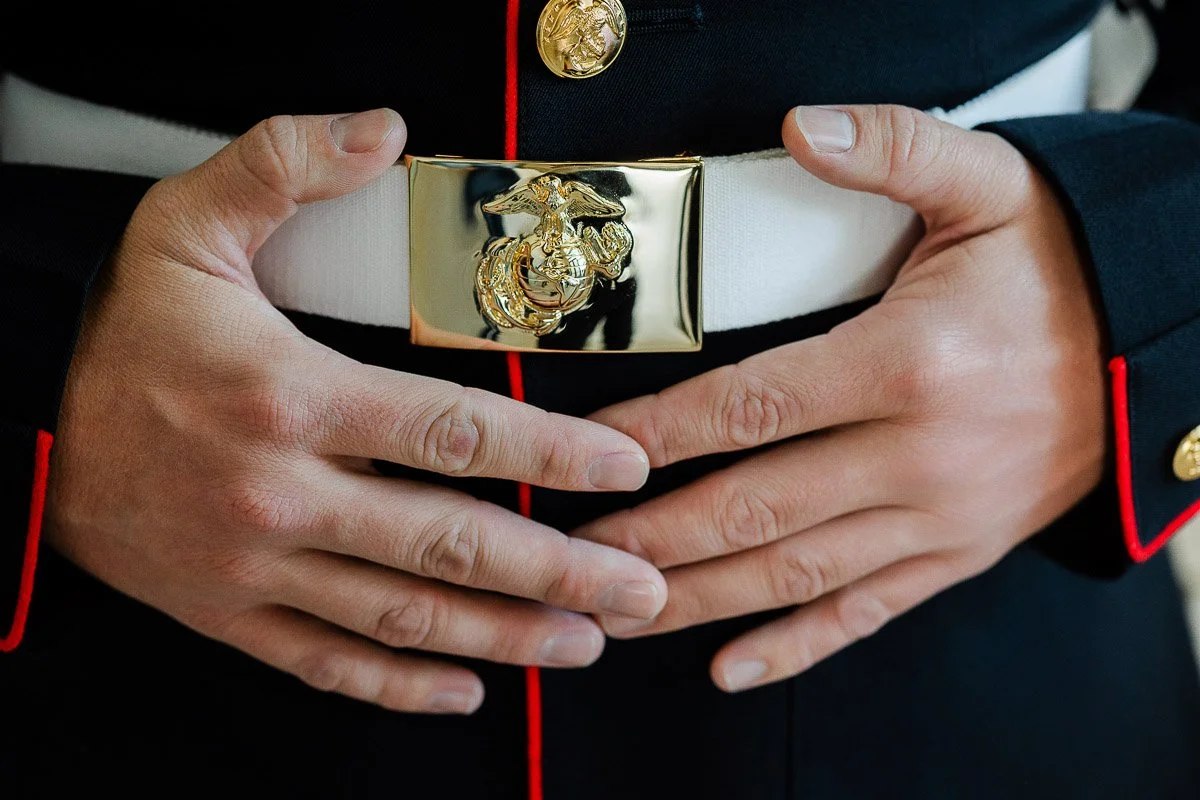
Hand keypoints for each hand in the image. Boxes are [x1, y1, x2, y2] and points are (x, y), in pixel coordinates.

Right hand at [47, 110, 666, 714]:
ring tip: (583, 645)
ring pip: (401, 617)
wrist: (16, 429)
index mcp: (289, 397)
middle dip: (555, 572)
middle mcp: (281, 493)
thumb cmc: (121, 331)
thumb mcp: (185, 223)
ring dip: (503, 637)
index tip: (624, 473)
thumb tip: (383, 131)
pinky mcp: (228, 612)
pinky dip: (399, 685)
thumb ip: (284, 164)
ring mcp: (256, 565)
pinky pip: (325, 662)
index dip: (550, 456)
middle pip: (446, 544)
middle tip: (637, 590)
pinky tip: (466, 690)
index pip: (451, 434)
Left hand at [575, 105, 1106, 691]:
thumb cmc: (1058, 267)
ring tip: (621, 614)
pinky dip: (798, 648)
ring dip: (702, 600)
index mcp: (910, 364)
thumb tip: (801, 125)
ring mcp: (941, 518)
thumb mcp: (988, 184)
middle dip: (659, 536)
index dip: (663, 433)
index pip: (754, 406)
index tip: (594, 452)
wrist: (1156, 347)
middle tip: (579, 556)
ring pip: (799, 574)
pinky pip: (869, 613)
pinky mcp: (959, 554)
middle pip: (760, 507)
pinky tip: (733, 669)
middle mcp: (921, 455)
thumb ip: (893, 148)